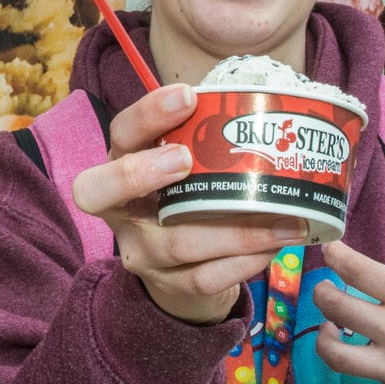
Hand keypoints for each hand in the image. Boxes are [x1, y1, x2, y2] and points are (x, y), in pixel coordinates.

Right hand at [70, 84, 308, 324]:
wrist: (179, 269)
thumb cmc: (185, 197)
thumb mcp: (183, 164)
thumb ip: (206, 138)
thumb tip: (262, 106)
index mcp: (123, 164)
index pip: (120, 134)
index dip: (147, 115)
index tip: (187, 98)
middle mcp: (120, 209)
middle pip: (99, 192)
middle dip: (141, 172)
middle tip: (186, 158)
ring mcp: (141, 252)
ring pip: (177, 243)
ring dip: (237, 232)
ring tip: (285, 219)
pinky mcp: (169, 285)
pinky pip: (206, 277)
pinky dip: (244, 263)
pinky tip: (274, 247)